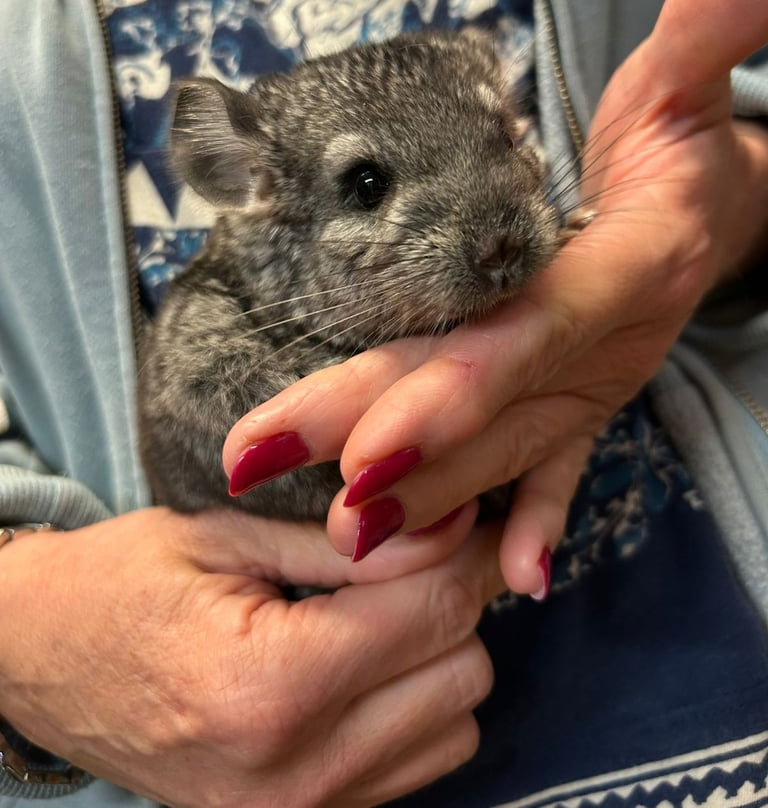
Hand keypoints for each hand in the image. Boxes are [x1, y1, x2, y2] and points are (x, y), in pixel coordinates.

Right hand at [0, 506, 502, 807]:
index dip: (453, 547)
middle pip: (463, 672)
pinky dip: (414, 705)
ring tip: (373, 611)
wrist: (40, 660)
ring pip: (457, 724)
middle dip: (448, 599)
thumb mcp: (229, 532)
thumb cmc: (123, 581)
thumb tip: (452, 523)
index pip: (433, 611)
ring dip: (436, 657)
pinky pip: (418, 763)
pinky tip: (360, 662)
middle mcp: (294, 774)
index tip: (445, 509)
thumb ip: (346, 541)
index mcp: (269, 685)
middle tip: (403, 555)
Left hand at [221, 0, 767, 594]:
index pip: (521, 338)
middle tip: (260, 469)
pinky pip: (552, 473)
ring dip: (423, 497)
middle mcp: (602, 349)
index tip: (359, 449)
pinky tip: (504, 574)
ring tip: (334, 536)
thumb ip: (711, 29)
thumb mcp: (692, 82)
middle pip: (480, 401)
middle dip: (379, 444)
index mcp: (623, 274)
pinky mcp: (584, 404)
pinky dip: (523, 518)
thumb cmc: (689, 143)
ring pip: (501, 451)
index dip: (449, 393)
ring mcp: (593, 389)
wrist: (721, 214)